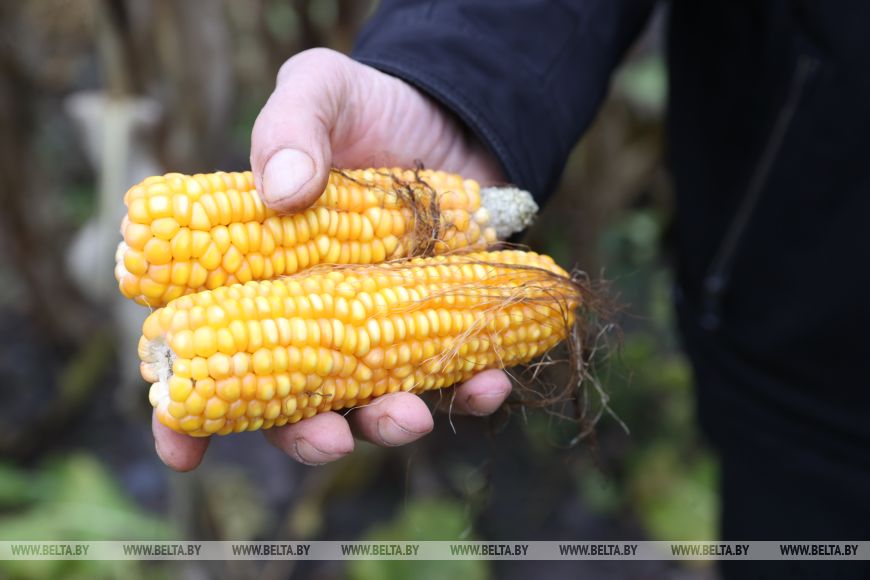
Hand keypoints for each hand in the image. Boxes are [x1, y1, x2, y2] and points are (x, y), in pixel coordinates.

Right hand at [153, 48, 511, 470]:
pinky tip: (490, 382)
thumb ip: (292, 127)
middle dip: (306, 437)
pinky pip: (456, 379)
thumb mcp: (322, 92)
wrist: (454, 118)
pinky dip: (472, 392)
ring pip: (373, 405)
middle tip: (329, 437)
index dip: (185, 415)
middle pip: (292, 404)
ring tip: (408, 416)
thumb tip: (281, 193)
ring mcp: (379, 332)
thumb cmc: (369, 109)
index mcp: (260, 276)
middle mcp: (316, 318)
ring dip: (388, 426)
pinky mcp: (442, 329)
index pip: (211, 354)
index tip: (181, 452)